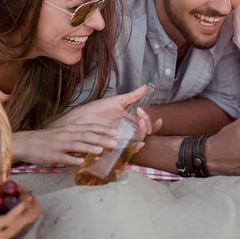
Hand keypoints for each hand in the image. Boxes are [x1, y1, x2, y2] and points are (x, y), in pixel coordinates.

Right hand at [13, 124, 119, 165]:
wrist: (25, 143)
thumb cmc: (46, 139)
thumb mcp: (64, 134)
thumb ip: (78, 136)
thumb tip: (94, 142)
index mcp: (70, 129)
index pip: (90, 127)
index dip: (104, 130)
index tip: (116, 132)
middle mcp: (66, 134)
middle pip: (86, 135)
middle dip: (101, 138)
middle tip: (115, 142)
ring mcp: (59, 145)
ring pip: (76, 145)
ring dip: (89, 147)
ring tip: (101, 150)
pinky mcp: (51, 155)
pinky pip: (63, 158)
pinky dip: (72, 159)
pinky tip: (81, 162)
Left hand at [47, 85, 161, 139]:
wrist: (79, 120)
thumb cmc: (95, 111)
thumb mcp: (115, 101)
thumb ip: (131, 96)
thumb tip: (145, 86)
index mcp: (129, 123)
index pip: (146, 126)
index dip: (155, 125)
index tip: (159, 119)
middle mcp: (127, 133)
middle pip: (144, 133)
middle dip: (148, 124)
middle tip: (141, 115)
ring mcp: (121, 141)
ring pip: (138, 141)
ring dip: (143, 133)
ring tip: (140, 122)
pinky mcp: (114, 148)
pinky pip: (128, 152)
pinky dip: (136, 148)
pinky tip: (138, 142)